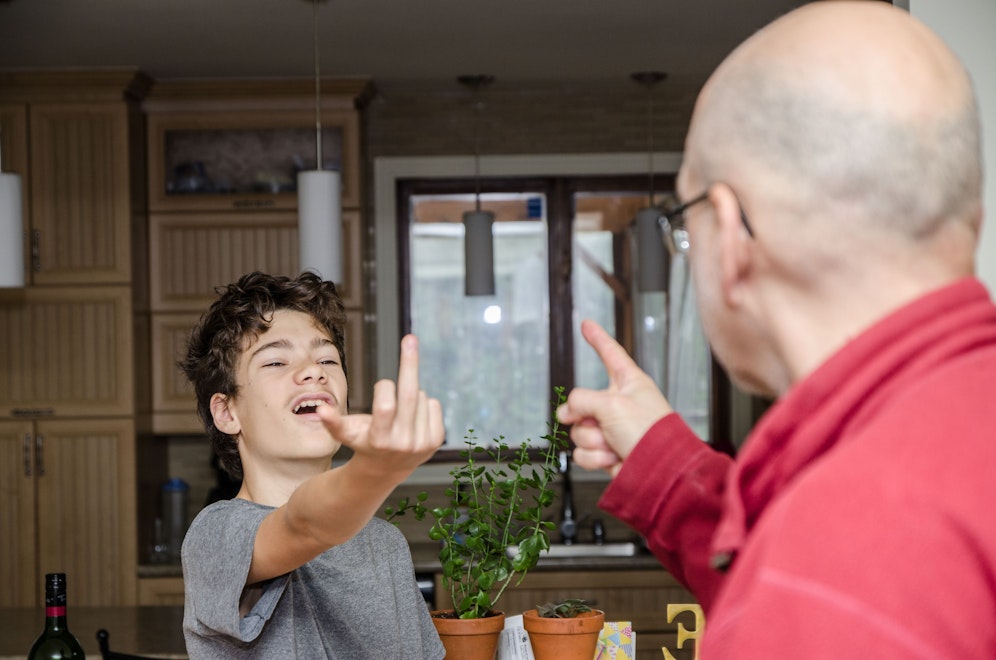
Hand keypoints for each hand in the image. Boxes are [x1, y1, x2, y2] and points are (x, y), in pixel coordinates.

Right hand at [317, 334, 443, 478]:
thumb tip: (320, 408)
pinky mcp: (436, 440)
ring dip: (410, 394)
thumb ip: (333, 422)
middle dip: (409, 362)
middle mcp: (403, 443)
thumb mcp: (346, 434)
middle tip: (409, 338)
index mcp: (380, 440)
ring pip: (421, 396)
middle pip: (410, 394)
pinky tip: (413, 416)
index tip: (383, 384)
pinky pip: (433, 403)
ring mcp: (422, 443)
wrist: (387, 469)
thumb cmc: (363, 442)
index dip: (384, 387)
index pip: (386, 406)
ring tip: (400, 412)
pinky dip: (424, 403)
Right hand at [557, 320, 673, 475]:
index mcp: (629, 382)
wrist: (660, 473)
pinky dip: (595, 458)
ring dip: (593, 440)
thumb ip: (582, 400)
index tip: (587, 325)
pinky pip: (583, 452)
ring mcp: (612, 429)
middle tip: (598, 423)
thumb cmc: (651, 434)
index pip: (610, 353)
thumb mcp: (612, 404)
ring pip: (579, 430)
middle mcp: (619, 404)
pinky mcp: (606, 452)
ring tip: (613, 444)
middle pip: (581, 402)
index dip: (597, 338)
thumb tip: (566, 411)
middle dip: (584, 417)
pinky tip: (613, 458)